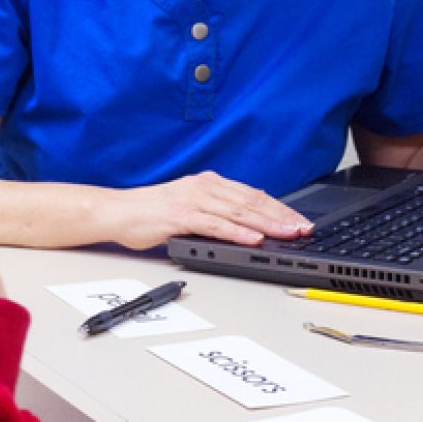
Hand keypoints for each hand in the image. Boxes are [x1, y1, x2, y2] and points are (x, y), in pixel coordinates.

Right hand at [117, 171, 312, 249]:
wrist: (118, 211)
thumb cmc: (151, 212)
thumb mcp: (190, 205)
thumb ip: (216, 210)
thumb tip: (249, 221)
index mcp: (207, 183)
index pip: (252, 195)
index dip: (280, 208)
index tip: (300, 220)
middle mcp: (203, 187)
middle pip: (251, 201)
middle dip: (281, 216)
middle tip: (304, 228)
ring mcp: (192, 200)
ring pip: (238, 212)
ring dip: (267, 224)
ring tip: (288, 233)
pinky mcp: (180, 216)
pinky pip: (215, 224)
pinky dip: (237, 232)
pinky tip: (254, 239)